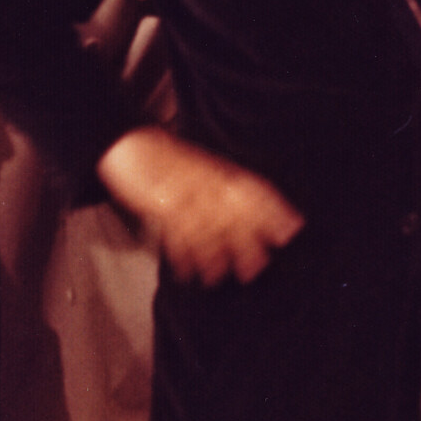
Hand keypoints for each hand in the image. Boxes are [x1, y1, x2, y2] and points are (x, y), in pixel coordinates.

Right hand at [98, 127, 303, 285]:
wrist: (128, 142)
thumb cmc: (164, 160)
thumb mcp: (197, 168)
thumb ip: (222, 185)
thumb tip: (254, 212)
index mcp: (218, 170)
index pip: (254, 188)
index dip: (274, 208)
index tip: (292, 229)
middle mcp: (205, 179)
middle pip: (233, 210)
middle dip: (246, 240)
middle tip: (256, 268)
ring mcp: (183, 189)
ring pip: (206, 223)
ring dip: (213, 254)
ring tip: (217, 278)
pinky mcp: (159, 199)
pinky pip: (174, 228)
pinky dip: (181, 252)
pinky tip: (186, 272)